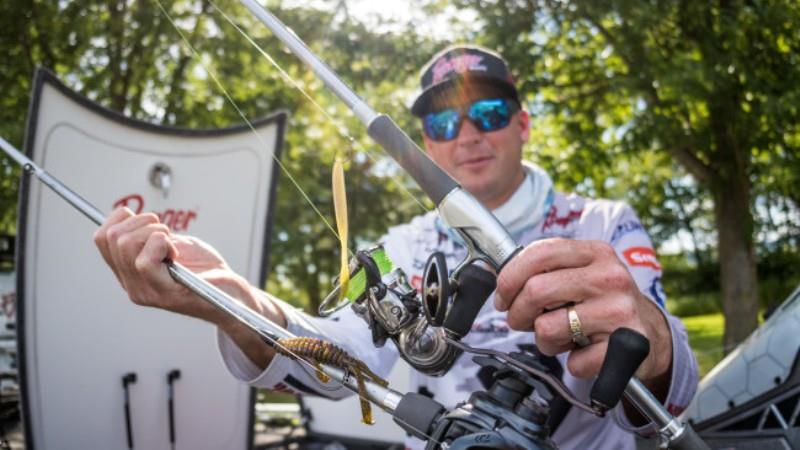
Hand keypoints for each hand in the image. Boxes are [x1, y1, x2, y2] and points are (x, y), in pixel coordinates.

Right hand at [93, 207, 260, 326]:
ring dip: (156, 231)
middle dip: (143, 222)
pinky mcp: (165, 294)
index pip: (101, 238)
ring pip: (127, 245)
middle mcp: (132, 285)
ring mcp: (146, 292)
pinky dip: (163, 244)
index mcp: (129, 273)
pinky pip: (145, 262)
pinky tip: (176, 253)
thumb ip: (148, 235)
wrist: (231, 295)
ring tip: (173, 245)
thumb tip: (127, 214)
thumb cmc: (206, 269)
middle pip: (113, 237)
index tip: (148, 222)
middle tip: (167, 233)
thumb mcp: (172, 245)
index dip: (122, 218)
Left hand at [494, 238, 671, 384]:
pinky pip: (575, 362)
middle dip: (517, 313)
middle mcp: (610, 277)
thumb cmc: (603, 303)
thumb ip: (545, 270)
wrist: (651, 334)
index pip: (538, 253)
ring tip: (562, 336)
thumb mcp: (581, 274)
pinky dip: (574, 362)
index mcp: (595, 253)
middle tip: (522, 321)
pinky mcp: (627, 347)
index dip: (509, 278)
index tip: (502, 297)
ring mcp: (620, 311)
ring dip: (544, 341)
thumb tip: (498, 280)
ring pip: (548, 328)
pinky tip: (586, 351)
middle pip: (536, 291)